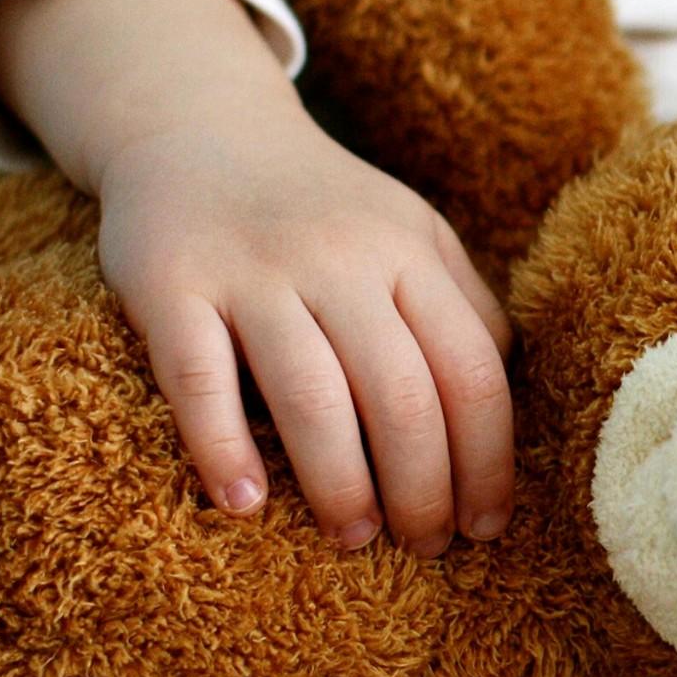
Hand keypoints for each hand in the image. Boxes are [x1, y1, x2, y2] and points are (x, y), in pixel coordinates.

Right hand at [0, 0, 513, 556]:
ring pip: (310, 394)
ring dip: (339, 483)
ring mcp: (252, 269)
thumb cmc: (324, 211)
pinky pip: (198, 377)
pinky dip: (221, 446)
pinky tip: (245, 504)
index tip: (487, 525)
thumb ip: (464, 307)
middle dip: (422, 489)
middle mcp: (340, 257)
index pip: (472, 372)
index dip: (488, 461)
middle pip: (401, 394)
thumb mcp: (411, 236)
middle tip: (423, 546)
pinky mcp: (169, 283)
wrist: (198, 130)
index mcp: (411, 253)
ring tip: (353, 537)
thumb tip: (507, 407)